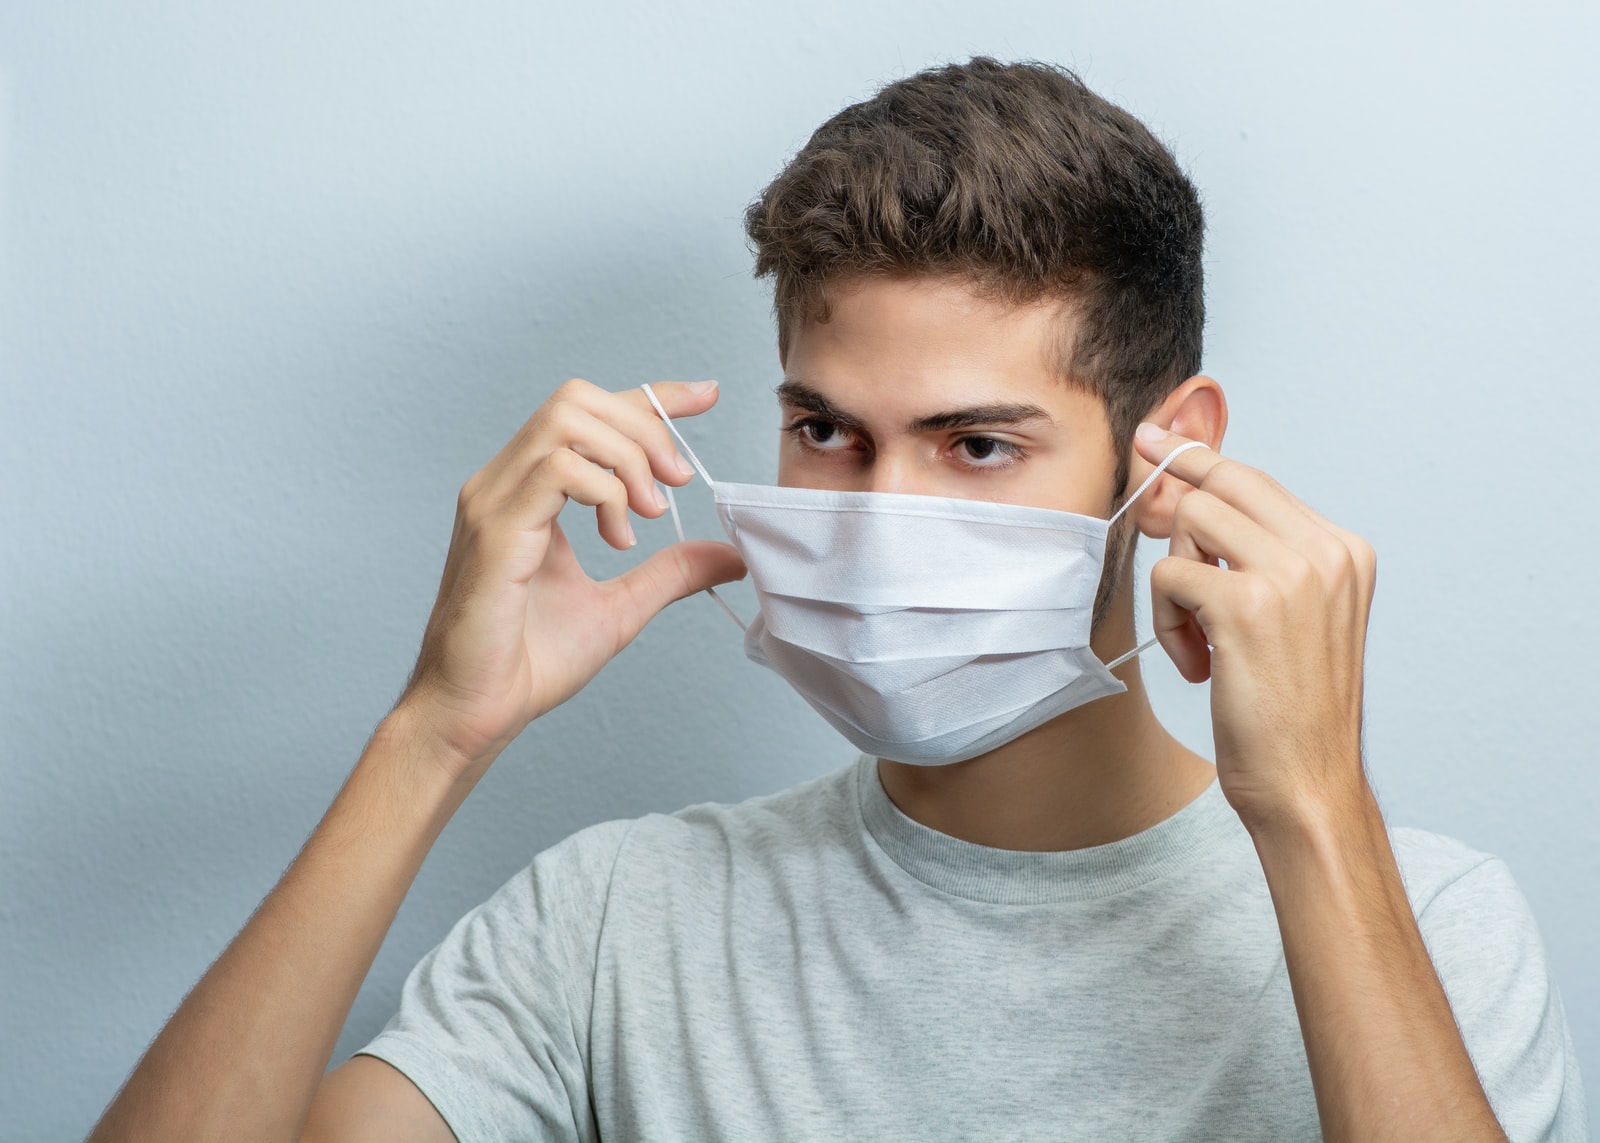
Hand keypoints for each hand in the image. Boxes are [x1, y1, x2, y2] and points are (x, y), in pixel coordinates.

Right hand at [396, 379, 744, 778]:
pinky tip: (620, 536)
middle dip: (644, 428)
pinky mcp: (494, 531)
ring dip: (627, 457)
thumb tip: (730, 554)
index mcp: (526, 492)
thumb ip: (670, 572)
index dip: (651, 396)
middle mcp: (503, 483)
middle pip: (577, 400)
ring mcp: (493, 501)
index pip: (588, 413)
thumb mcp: (622, 607)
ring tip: (650, 513)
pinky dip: (605, 491)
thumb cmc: (528, 664)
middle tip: (677, 484)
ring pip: (566, 420)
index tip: (706, 396)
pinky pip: (557, 471)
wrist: (477, 714)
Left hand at [1134, 422, 1377, 830]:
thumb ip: (1258, 557)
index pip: (1256, 480)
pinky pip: (1169, 574)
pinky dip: (1167, 622)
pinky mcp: (1245, 604)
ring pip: (1189, 520)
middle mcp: (1326, 549)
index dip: (1199, 460)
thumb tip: (1187, 495)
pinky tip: (1199, 666)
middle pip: (1220, 484)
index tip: (1153, 438)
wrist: (1308, 783)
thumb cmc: (1290, 710)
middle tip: (1161, 558)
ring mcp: (1291, 572)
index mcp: (1345, 549)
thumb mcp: (1292, 617)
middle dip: (1175, 517)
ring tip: (1199, 642)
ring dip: (1175, 585)